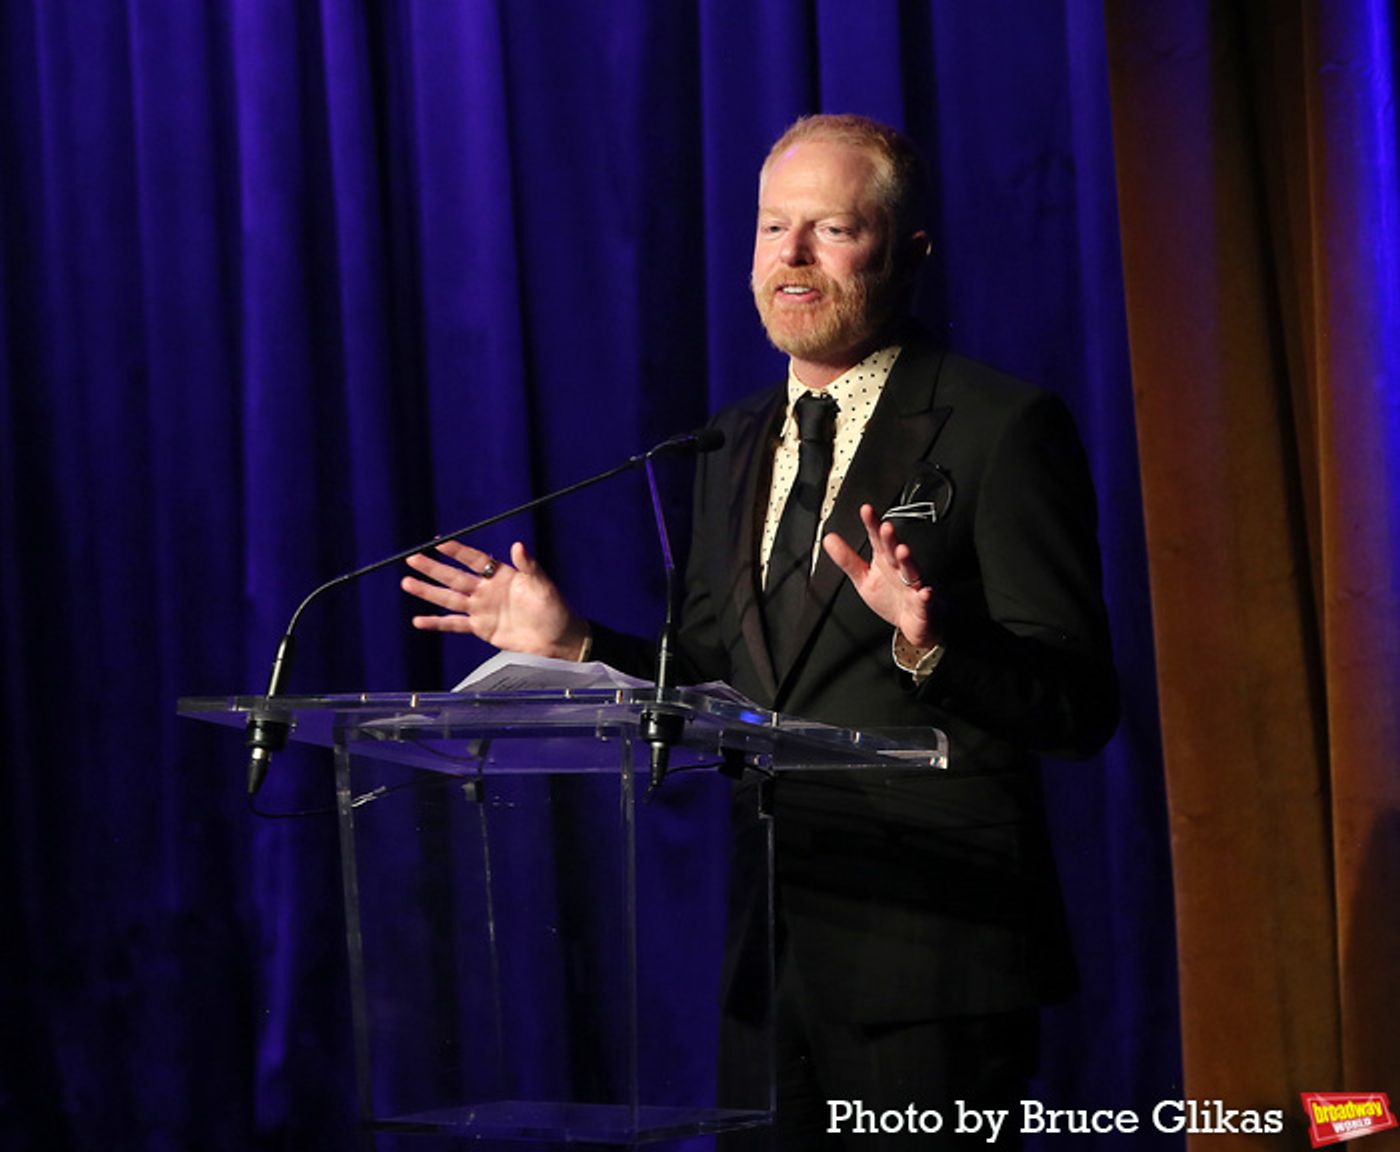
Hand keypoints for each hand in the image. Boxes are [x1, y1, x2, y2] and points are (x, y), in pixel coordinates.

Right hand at [401, 540, 588, 659]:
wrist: (558, 638)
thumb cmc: (554, 608)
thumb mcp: (543, 585)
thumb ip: (529, 566)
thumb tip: (518, 545)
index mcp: (502, 575)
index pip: (475, 560)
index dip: (457, 551)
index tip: (438, 541)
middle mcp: (487, 590)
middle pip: (455, 577)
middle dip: (433, 568)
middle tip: (412, 558)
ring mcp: (482, 609)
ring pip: (449, 599)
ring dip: (428, 592)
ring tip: (407, 583)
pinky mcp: (481, 628)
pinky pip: (454, 624)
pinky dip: (436, 623)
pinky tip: (418, 620)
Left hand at [822, 504, 943, 649]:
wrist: (915, 620)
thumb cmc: (891, 597)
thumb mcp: (864, 579)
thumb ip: (847, 560)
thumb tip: (828, 539)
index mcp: (885, 561)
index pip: (877, 539)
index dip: (872, 524)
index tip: (866, 510)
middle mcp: (900, 569)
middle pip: (894, 552)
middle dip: (890, 540)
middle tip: (885, 527)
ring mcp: (913, 586)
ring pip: (912, 572)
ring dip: (907, 561)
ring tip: (902, 551)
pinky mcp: (923, 604)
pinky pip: (925, 600)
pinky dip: (926, 597)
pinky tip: (925, 592)